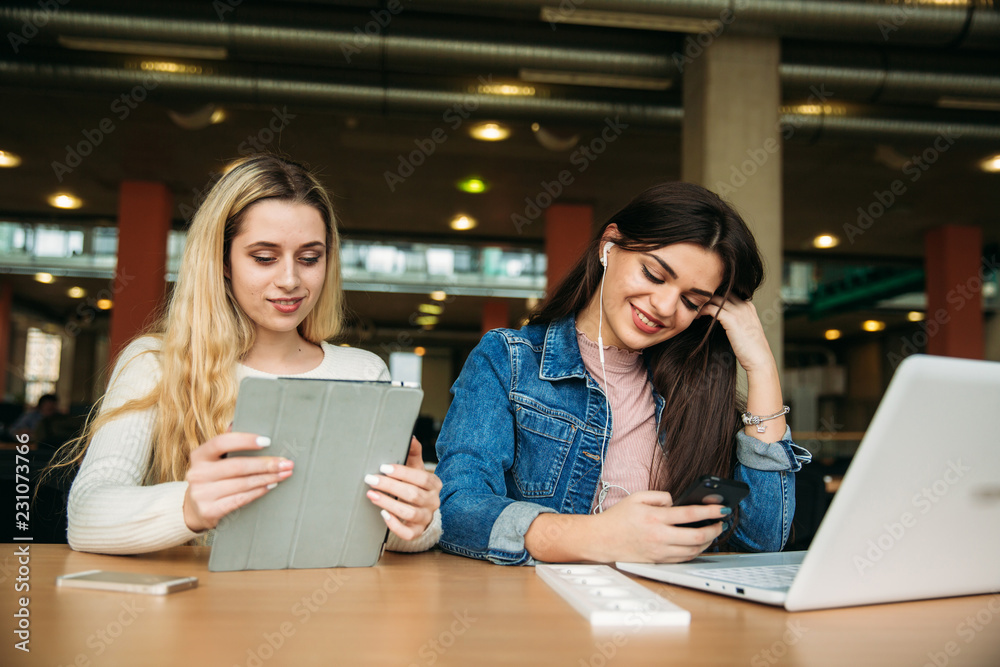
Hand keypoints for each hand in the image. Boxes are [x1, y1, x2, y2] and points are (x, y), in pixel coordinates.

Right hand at [182, 432, 292, 532]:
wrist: (194, 509)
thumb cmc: (212, 477)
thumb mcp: (214, 459)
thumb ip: (227, 442)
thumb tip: (240, 420)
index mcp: (199, 455)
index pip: (221, 443)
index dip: (245, 440)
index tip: (268, 441)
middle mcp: (197, 474)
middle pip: (238, 466)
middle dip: (266, 464)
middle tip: (286, 462)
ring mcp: (201, 494)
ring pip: (243, 484)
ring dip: (268, 478)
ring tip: (284, 474)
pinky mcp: (209, 511)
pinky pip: (240, 499)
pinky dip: (258, 492)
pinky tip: (271, 486)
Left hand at [365, 437, 441, 540]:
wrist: (422, 510)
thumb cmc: (416, 485)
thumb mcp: (417, 469)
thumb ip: (413, 453)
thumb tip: (410, 437)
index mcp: (434, 484)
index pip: (421, 478)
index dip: (402, 473)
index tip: (383, 467)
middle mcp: (433, 502)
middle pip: (412, 495)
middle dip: (389, 486)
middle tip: (370, 479)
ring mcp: (426, 518)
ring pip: (409, 513)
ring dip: (388, 503)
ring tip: (371, 495)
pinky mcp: (417, 532)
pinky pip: (407, 533)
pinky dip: (394, 525)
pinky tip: (383, 514)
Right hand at [590, 491, 726, 562]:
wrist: (602, 539)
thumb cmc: (618, 518)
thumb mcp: (637, 497)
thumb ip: (660, 496)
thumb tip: (676, 502)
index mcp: (655, 517)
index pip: (690, 514)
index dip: (710, 511)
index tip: (723, 508)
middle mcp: (659, 536)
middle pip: (697, 536)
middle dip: (715, 529)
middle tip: (721, 523)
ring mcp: (660, 551)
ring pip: (693, 550)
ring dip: (708, 542)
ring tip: (713, 533)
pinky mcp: (658, 561)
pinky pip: (684, 558)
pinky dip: (695, 551)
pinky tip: (698, 544)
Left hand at [703, 296, 776, 375]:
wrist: (759, 359)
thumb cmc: (751, 348)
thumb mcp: (745, 328)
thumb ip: (736, 320)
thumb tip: (721, 319)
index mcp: (748, 306)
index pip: (729, 292)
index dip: (716, 295)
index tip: (705, 302)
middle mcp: (744, 306)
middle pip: (722, 292)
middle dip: (709, 296)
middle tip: (697, 305)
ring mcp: (738, 311)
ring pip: (716, 298)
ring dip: (703, 303)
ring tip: (695, 311)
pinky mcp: (731, 319)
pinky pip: (712, 308)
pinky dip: (703, 310)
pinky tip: (697, 316)